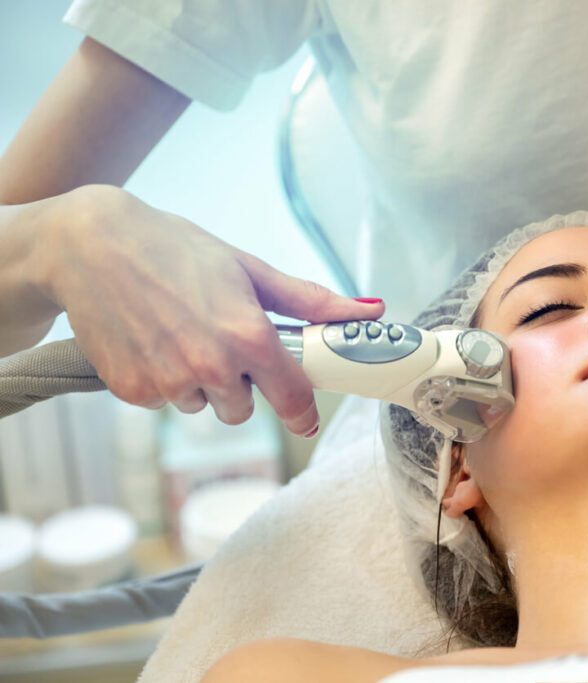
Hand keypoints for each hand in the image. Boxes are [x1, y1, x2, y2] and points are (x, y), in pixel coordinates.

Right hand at [39, 185, 383, 435]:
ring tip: (180, 332)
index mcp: (248, 337)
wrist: (89, 245)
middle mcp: (211, 367)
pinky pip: (162, 401)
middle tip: (222, 343)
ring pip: (202, 405)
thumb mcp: (250, 269)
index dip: (302, 411)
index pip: (293, 400)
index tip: (305, 416)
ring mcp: (168, 383)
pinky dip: (161, 379)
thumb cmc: (175, 249)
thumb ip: (311, 301)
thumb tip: (368, 310)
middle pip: (244, 409)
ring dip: (199, 381)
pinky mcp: (132, 390)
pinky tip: (151, 340)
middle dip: (241, 384)